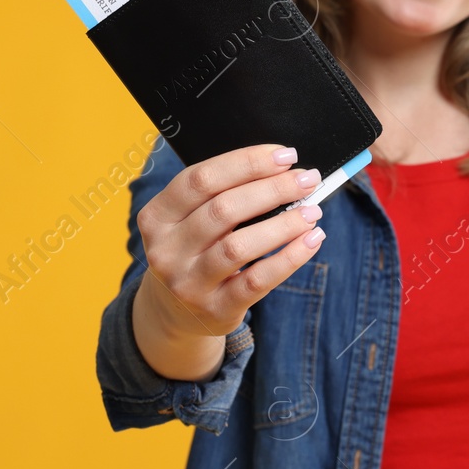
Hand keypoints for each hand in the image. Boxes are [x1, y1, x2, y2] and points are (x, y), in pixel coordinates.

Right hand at [131, 143, 326, 380]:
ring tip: (312, 211)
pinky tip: (311, 240)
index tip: (285, 155)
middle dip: (272, 189)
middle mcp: (166, 249)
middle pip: (223, 209)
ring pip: (239, 246)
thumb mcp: (190, 222)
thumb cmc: (195, 252)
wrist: (177, 313)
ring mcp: (188, 283)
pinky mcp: (215, 308)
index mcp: (156, 216)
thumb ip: (222, 195)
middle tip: (307, 180)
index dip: (247, 163)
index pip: (202, 179)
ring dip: (283, 224)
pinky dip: (289, 258)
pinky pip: (257, 280)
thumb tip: (282, 170)